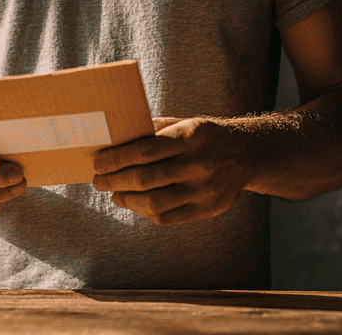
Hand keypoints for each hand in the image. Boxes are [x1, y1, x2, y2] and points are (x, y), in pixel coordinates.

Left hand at [91, 117, 251, 224]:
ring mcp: (205, 190)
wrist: (244, 155)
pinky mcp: (208, 209)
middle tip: (98, 180)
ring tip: (113, 193)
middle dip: (115, 180)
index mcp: (192, 136)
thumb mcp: (182, 123)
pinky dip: (143, 211)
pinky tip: (132, 203)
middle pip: (146, 178)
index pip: (145, 150)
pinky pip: (167, 217)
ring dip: (126, 199)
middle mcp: (200, 163)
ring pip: (155, 202)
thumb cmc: (202, 137)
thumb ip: (151, 131)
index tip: (97, 162)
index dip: (116, 158)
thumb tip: (112, 140)